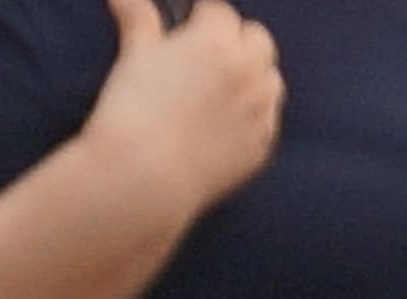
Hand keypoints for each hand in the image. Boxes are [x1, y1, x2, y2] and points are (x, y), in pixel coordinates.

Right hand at [75, 0, 284, 217]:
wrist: (146, 174)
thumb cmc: (134, 109)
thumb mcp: (134, 55)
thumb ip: (139, 19)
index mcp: (218, 42)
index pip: (221, 11)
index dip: (202, 16)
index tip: (190, 23)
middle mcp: (250, 72)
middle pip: (258, 39)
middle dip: (236, 39)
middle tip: (209, 53)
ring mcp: (263, 111)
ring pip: (271, 78)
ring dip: (253, 74)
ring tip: (223, 86)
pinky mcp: (264, 145)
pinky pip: (269, 118)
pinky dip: (254, 113)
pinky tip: (226, 121)